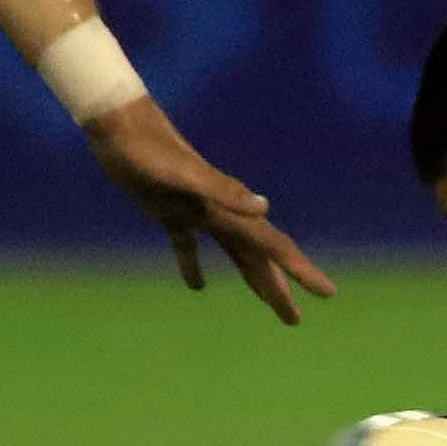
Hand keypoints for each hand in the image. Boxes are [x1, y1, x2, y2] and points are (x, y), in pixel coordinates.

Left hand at [83, 99, 337, 323]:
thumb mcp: (183, 174)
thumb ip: (223, 190)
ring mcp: (195, 212)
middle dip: (277, 289)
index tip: (328, 292)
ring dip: (251, 279)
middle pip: (257, 258)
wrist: (118, 124)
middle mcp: (219, 212)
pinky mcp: (169, 211)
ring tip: (269, 303)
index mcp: (227, 209)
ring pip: (233, 253)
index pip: (272, 246)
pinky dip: (194, 266)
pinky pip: (189, 246)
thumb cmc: (147, 150)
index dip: (301, 270)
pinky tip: (197, 286)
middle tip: (294, 321)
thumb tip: (266, 207)